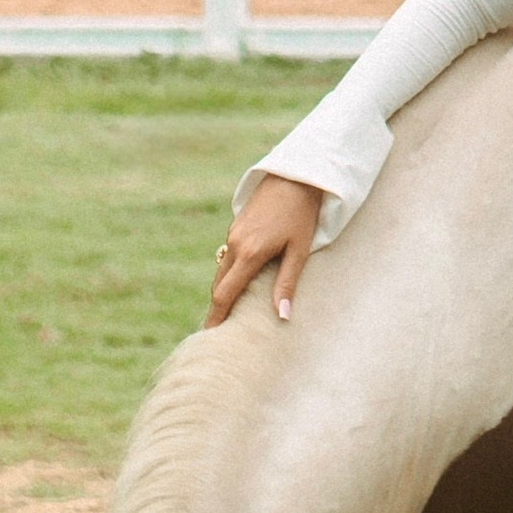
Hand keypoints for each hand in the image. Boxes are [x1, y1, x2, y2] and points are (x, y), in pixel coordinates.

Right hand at [206, 174, 324, 327]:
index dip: (216, 316)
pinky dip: (231, 274)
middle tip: (218, 332)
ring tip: (227, 312)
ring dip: (224, 291)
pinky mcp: (238, 227)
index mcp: (250, 254)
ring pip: (223, 270)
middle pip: (220, 285)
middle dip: (218, 308)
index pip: (225, 294)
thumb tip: (282, 316)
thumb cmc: (302, 214)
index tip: (210, 336)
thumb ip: (287, 284)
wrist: (295, 177)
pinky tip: (240, 283)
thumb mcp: (299, 251)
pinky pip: (229, 256)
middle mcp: (236, 245)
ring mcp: (234, 234)